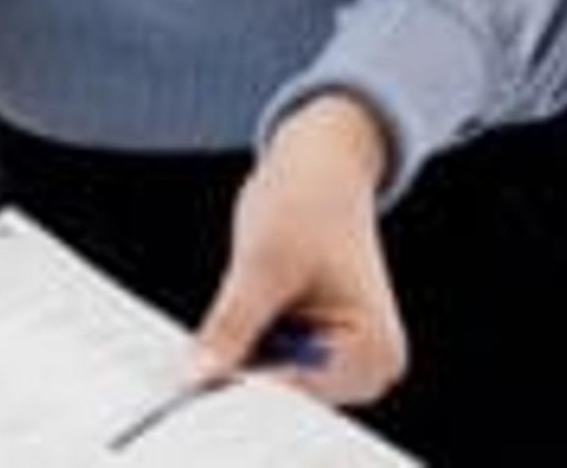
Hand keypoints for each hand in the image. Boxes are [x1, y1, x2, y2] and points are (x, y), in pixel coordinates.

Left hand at [192, 95, 407, 407]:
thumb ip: (232, 324)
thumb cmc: (307, 201)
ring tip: (247, 298)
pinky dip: (242, 346)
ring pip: (266, 382)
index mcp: (374, 353)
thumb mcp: (263, 262)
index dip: (240, 387)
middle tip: (209, 334)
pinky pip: (263, 366)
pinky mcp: (315, 355)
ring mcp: (343, 366)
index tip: (191, 381)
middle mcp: (369, 370)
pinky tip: (247, 310)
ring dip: (237, 354)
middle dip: (237, 370)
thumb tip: (195, 376)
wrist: (320, 169)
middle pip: (282, 395)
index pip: (297, 396)